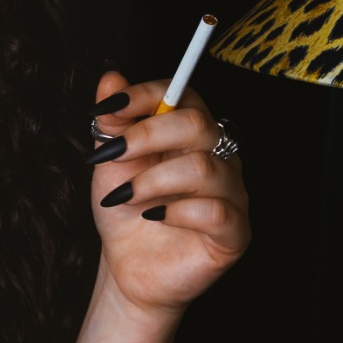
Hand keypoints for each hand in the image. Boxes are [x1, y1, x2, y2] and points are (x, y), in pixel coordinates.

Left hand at [88, 73, 249, 315]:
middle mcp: (219, 155)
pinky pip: (216, 211)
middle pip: (198, 124)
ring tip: (125, 196)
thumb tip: (110, 77)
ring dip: (153, 180)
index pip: (183, 94)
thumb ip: (113, 121)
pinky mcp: (235, 233)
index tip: (108, 108)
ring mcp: (231, 193)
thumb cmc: (125, 209)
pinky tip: (154, 216)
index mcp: (192, 132)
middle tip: (111, 155)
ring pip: (204, 167)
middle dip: (146, 135)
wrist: (126, 266)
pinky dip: (177, 211)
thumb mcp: (110, 161)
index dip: (146, 95)